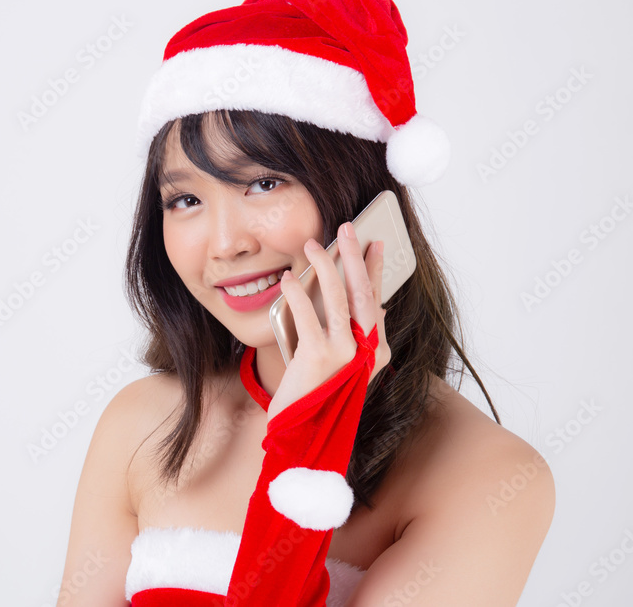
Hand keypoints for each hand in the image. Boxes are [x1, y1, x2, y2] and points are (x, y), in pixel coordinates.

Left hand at [266, 222, 391, 421]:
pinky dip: (296, 292)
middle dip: (356, 256)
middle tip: (348, 228)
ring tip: (313, 244)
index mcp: (376, 353)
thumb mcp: (339, 367)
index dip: (375, 270)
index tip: (373, 244)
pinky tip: (287, 279)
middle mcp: (368, 351)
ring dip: (326, 265)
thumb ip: (348, 337)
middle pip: (365, 292)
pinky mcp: (320, 357)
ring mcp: (347, 354)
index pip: (377, 301)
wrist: (304, 437)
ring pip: (340, 297)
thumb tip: (346, 301)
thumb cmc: (318, 399)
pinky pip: (308, 315)